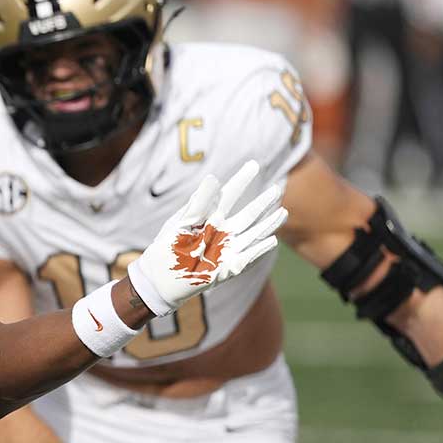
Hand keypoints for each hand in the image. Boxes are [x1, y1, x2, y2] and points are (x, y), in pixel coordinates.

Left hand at [127, 160, 286, 316]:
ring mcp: (228, 249)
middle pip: (248, 214)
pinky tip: (272, 241)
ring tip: (282, 212)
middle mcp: (223, 231)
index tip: (253, 164)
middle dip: (262, 202)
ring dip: (268, 225)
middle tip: (277, 188)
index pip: (229, 195)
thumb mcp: (181, 222)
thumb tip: (214, 178)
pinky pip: (248, 258)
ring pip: (253, 234)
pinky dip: (260, 250)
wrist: (159, 278)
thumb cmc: (167, 247)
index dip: (241, 180)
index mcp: (209, 216)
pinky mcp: (228, 268)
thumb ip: (199, 203)